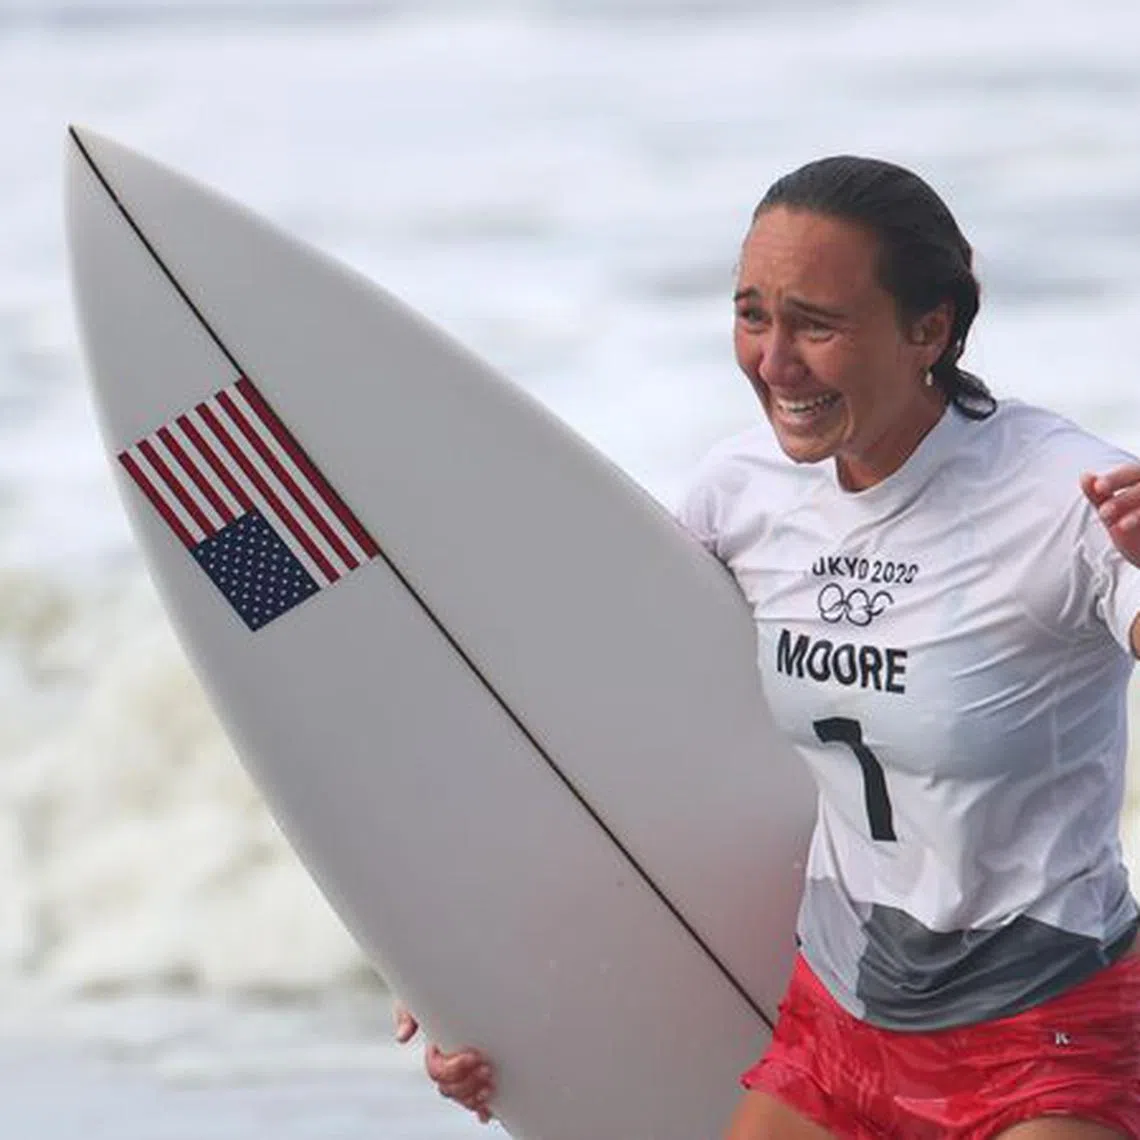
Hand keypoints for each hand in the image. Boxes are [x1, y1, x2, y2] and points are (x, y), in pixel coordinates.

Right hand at [392, 1000, 495, 1123]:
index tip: (474, 1055)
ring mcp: (460, 1071)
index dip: (455, 1068)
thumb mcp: (417, 999)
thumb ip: (406, 1014)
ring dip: (474, 1096)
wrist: (454, 985)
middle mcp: (445, 1064)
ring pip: (460, 1097)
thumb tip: (402, 1037)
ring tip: (490, 1085)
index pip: (437, 1070)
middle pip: (449, 1089)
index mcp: (434, 1050)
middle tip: (487, 1069)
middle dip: (467, 1084)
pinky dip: (479, 1108)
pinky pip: (473, 1099)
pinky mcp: (476, 1071)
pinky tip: (487, 1111)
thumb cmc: (434, 992)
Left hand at [1082, 466, 1139, 565]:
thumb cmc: (1133, 532)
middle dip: (1125, 499)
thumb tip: (1084, 476)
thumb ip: (1099, 496)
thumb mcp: (1113, 515)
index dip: (1116, 479)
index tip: (1098, 488)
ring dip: (1137, 514)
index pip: (1131, 473)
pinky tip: (1128, 528)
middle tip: (1104, 513)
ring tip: (1119, 527)